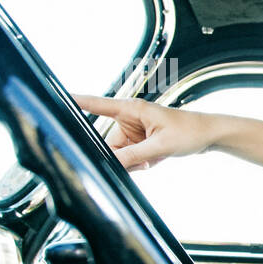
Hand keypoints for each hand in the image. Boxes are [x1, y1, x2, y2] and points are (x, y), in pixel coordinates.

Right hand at [73, 94, 215, 170]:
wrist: (209, 135)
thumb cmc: (189, 131)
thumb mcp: (160, 146)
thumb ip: (133, 156)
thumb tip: (111, 164)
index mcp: (131, 109)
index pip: (95, 104)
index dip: (75, 103)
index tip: (53, 100)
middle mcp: (128, 118)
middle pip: (106, 142)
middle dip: (120, 157)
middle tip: (141, 162)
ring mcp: (133, 131)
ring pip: (118, 154)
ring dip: (132, 162)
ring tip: (152, 159)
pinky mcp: (139, 141)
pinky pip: (129, 158)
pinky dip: (139, 163)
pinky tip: (153, 161)